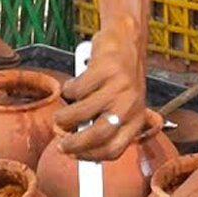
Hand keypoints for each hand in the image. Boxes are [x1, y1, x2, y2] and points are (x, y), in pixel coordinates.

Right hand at [57, 19, 147, 160]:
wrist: (126, 39)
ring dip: (64, 118)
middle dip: (74, 144)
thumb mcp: (121, 104)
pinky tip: (73, 85)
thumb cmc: (119, 77)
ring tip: (61, 116)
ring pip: (82, 112)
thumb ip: (104, 125)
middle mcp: (131, 104)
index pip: (114, 149)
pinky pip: (76, 89)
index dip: (90, 157)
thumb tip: (76, 150)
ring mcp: (119, 86)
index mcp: (136, 119)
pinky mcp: (105, 69)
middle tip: (60, 143)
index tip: (73, 157)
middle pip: (99, 135)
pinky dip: (68, 90)